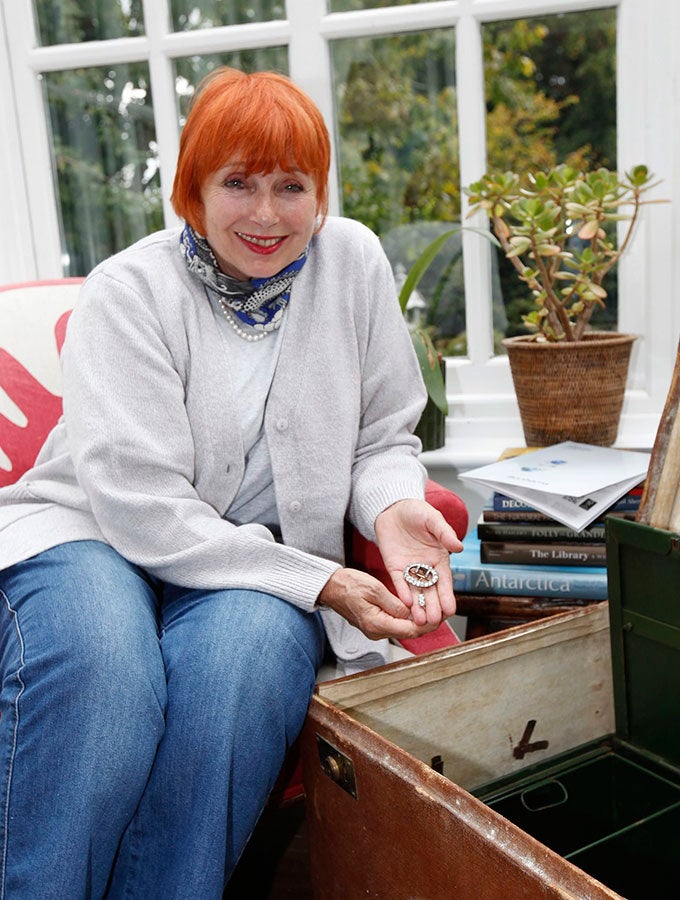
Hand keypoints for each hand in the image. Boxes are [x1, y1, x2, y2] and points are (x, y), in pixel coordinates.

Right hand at [318, 567, 438, 641]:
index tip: (440, 617)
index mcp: (376, 624)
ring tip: (432, 610)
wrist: (330, 588)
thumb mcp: (374, 589)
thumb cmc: (348, 585)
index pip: (410, 630)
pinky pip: (395, 624)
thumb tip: (410, 613)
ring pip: (403, 629)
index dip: (428, 625)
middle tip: (442, 614)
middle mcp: (376, 631)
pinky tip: (416, 609)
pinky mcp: (374, 624)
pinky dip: (407, 618)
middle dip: (426, 624)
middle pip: (408, 632)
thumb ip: (394, 603)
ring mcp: (374, 629)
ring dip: (418, 621)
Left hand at [374, 499, 462, 626]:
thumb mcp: (433, 519)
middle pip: (430, 591)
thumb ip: (445, 533)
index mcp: (439, 559)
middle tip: (434, 621)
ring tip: (420, 621)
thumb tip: (459, 547)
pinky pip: (399, 582)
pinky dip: (403, 592)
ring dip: (418, 606)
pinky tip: (406, 603)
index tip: (450, 610)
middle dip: (432, 606)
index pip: (444, 581)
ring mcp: (409, 569)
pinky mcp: (394, 567)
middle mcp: (425, 567)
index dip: (447, 596)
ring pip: (415, 591)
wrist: (394, 508)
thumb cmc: (417, 512)